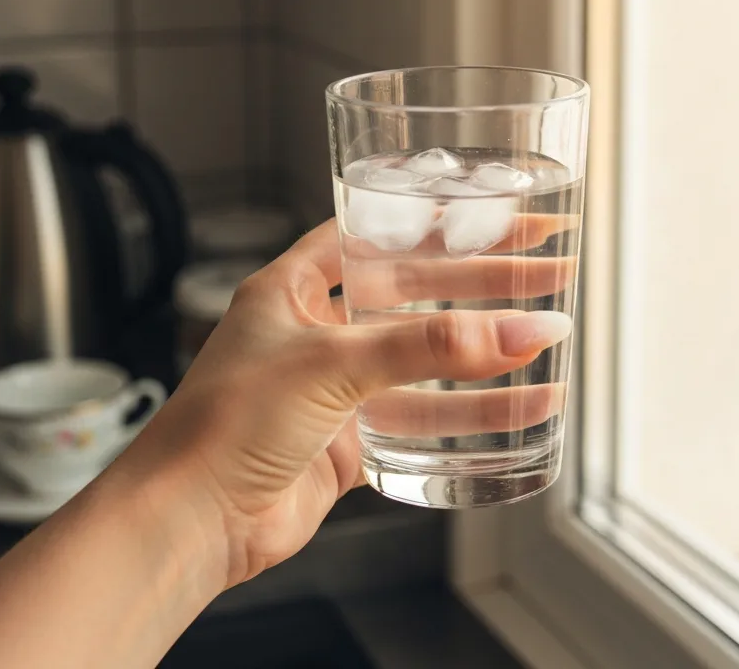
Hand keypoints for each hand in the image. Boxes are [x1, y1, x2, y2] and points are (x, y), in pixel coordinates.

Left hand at [125, 218, 574, 589]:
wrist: (190, 522)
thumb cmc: (225, 424)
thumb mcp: (330, 363)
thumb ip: (423, 347)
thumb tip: (513, 333)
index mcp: (295, 286)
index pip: (380, 235)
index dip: (440, 222)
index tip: (498, 215)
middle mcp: (318, 329)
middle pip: (417, 295)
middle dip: (483, 284)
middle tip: (547, 274)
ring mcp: (337, 386)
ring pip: (427, 360)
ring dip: (487, 353)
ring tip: (549, 341)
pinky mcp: (352, 439)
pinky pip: (423, 419)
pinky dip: (470, 414)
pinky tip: (520, 409)